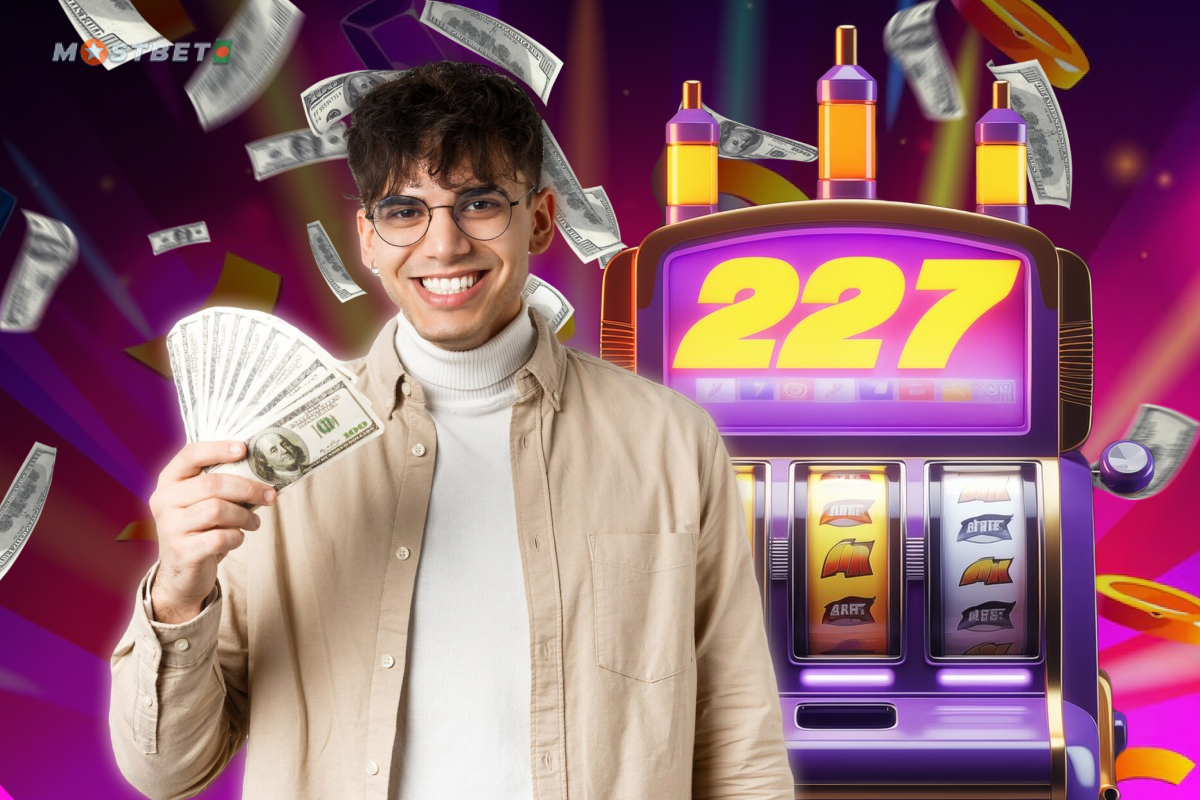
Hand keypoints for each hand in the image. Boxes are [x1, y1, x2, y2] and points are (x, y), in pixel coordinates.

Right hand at [148, 441, 275, 621]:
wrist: (182, 573)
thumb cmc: (200, 529)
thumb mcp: (202, 502)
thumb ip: (221, 484)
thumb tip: (263, 470)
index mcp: (169, 481)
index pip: (190, 454)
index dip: (219, 449)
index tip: (245, 449)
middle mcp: (163, 500)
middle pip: (211, 483)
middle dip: (248, 488)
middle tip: (269, 496)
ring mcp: (169, 527)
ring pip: (217, 509)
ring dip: (244, 516)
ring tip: (253, 522)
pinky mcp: (182, 551)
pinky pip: (219, 537)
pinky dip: (236, 537)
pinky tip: (237, 538)